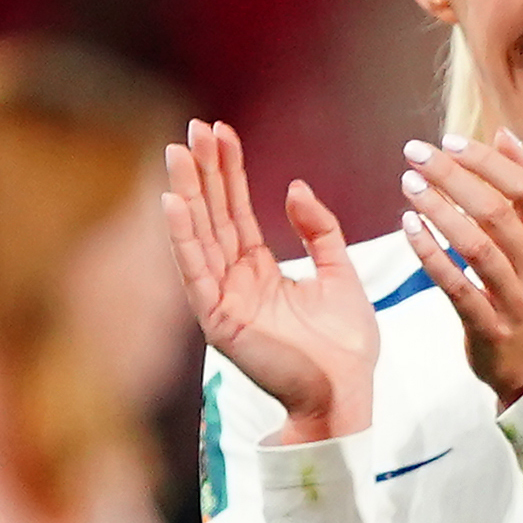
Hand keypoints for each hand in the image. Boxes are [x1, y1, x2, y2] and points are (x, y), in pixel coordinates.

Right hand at [160, 122, 373, 441]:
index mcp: (260, 270)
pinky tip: (173, 203)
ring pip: (199, 235)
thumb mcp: (342, 276)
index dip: (229, 170)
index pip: (237, 209)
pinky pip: (195, 271)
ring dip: (186, 193)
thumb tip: (294, 187)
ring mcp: (222, 298)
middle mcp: (234, 279)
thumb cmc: (346, 347)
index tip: (221, 131)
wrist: (349, 395)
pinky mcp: (218, 318)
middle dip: (203, 171)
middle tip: (192, 127)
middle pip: (213, 214)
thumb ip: (321, 232)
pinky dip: (183, 237)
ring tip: (177, 153)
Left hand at [399, 130, 522, 403]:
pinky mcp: (489, 326)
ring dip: (438, 210)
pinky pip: (455, 285)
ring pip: (476, 246)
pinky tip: (408, 227)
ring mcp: (517, 299)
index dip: (488, 160)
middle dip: (453, 176)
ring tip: (408, 184)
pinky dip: (429, 254)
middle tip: (415, 153)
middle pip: (498, 211)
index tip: (450, 140)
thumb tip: (505, 136)